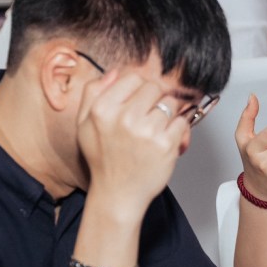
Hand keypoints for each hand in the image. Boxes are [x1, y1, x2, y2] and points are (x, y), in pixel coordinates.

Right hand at [77, 70, 189, 217]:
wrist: (117, 194)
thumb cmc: (104, 160)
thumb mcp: (84, 124)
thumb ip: (93, 92)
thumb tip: (115, 72)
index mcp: (103, 109)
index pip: (134, 78)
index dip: (140, 89)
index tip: (140, 102)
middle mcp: (124, 117)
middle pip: (155, 87)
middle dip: (156, 100)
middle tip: (149, 117)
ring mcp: (147, 131)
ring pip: (171, 103)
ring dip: (169, 115)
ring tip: (157, 130)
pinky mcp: (166, 144)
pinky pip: (182, 122)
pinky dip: (179, 131)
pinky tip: (166, 141)